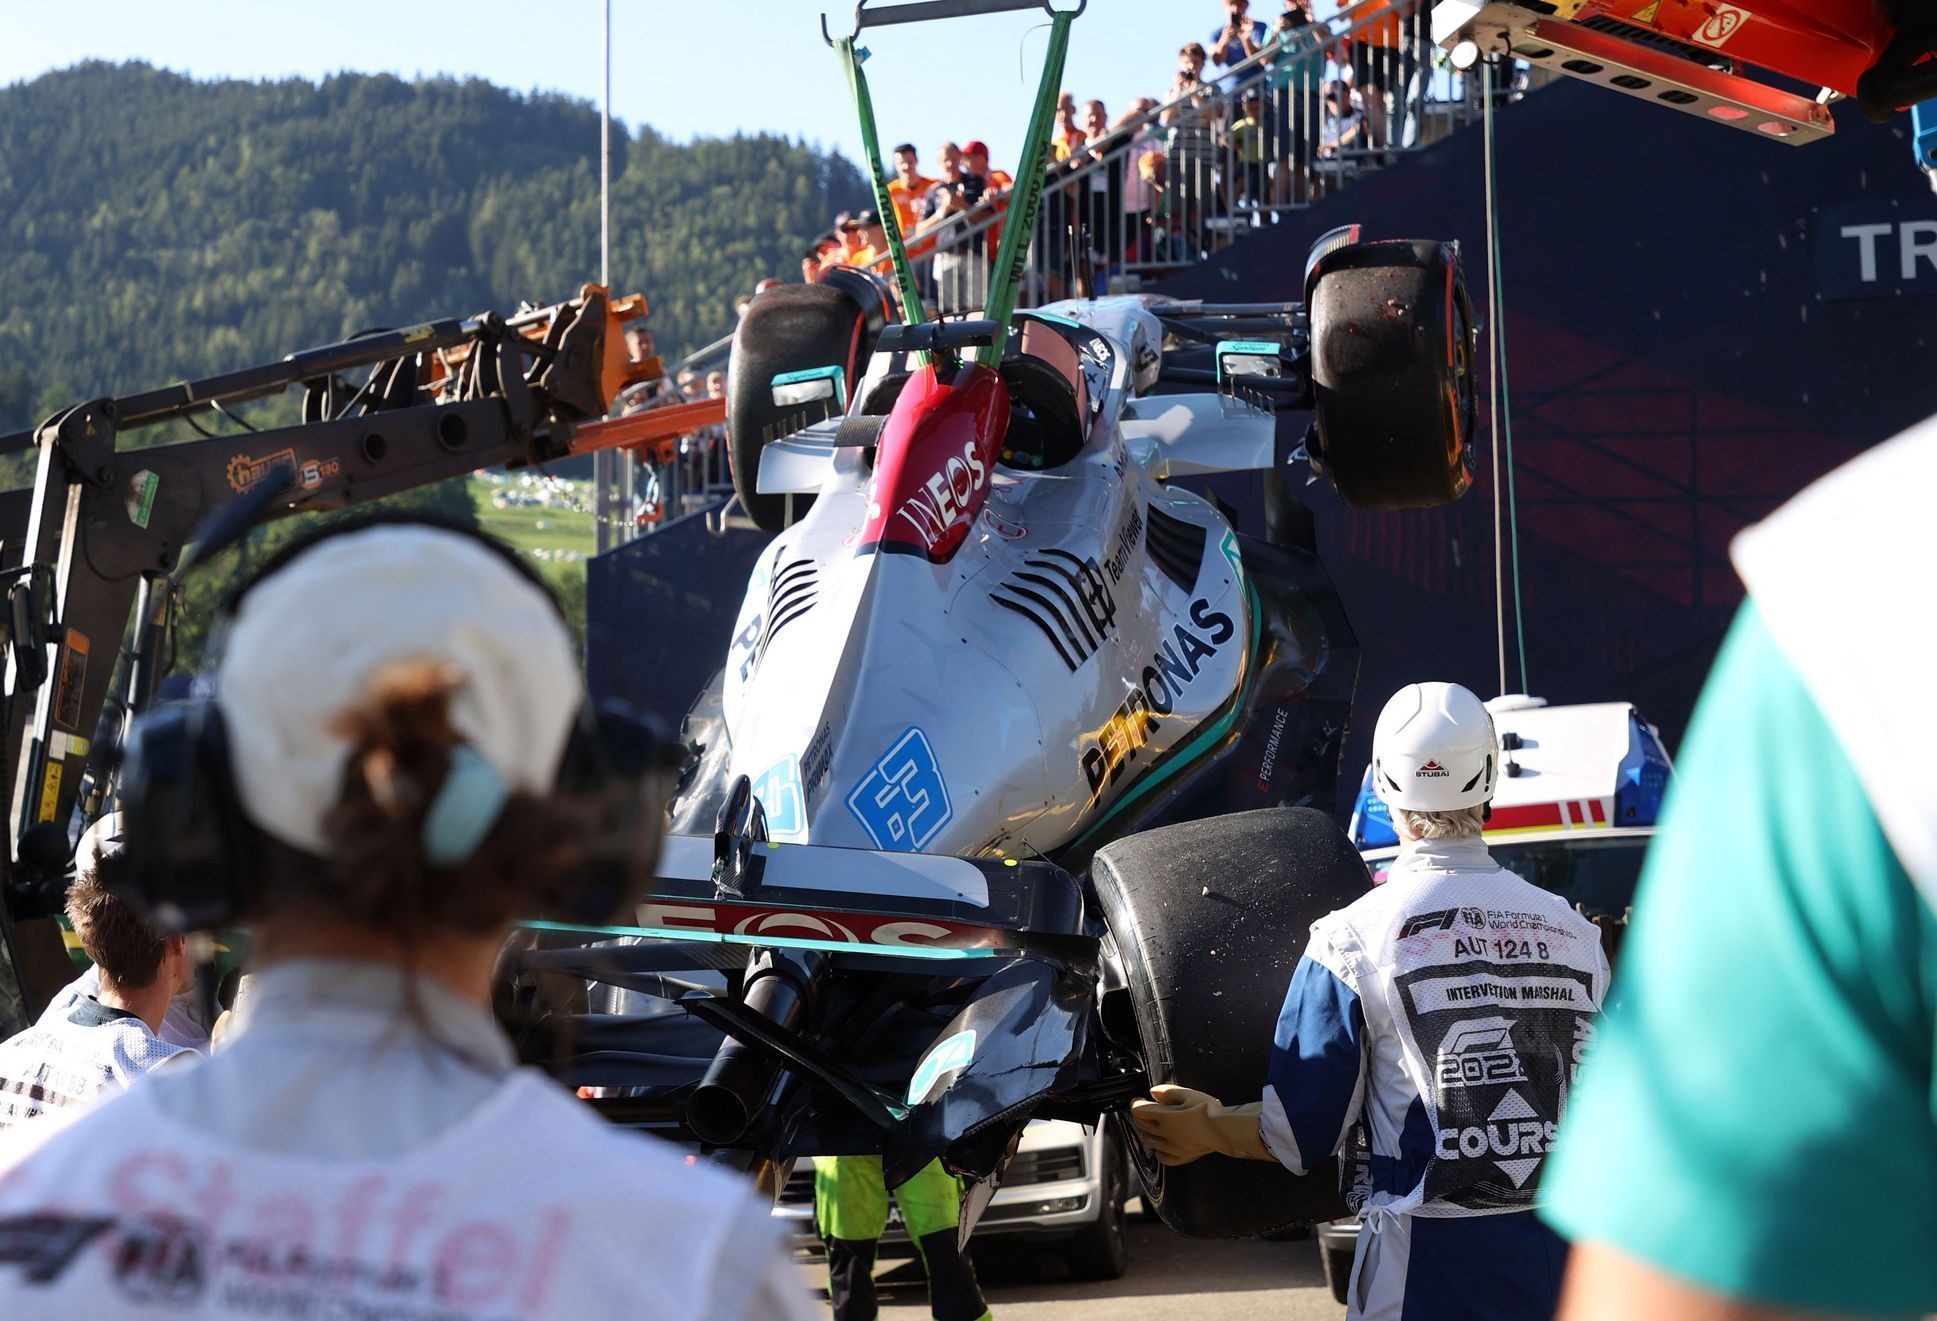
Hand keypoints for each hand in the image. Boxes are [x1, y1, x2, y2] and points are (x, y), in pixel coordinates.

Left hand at [1130, 1084, 1268, 1164]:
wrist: (1224, 1130)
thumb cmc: (1209, 1111)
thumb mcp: (1188, 1093)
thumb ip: (1167, 1092)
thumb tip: (1154, 1093)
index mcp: (1165, 1117)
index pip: (1139, 1111)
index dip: (1135, 1103)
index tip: (1137, 1100)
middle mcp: (1166, 1134)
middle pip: (1142, 1126)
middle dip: (1140, 1117)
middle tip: (1145, 1111)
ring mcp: (1173, 1148)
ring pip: (1150, 1142)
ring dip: (1148, 1132)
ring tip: (1154, 1126)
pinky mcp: (1182, 1157)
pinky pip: (1163, 1158)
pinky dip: (1159, 1151)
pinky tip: (1163, 1145)